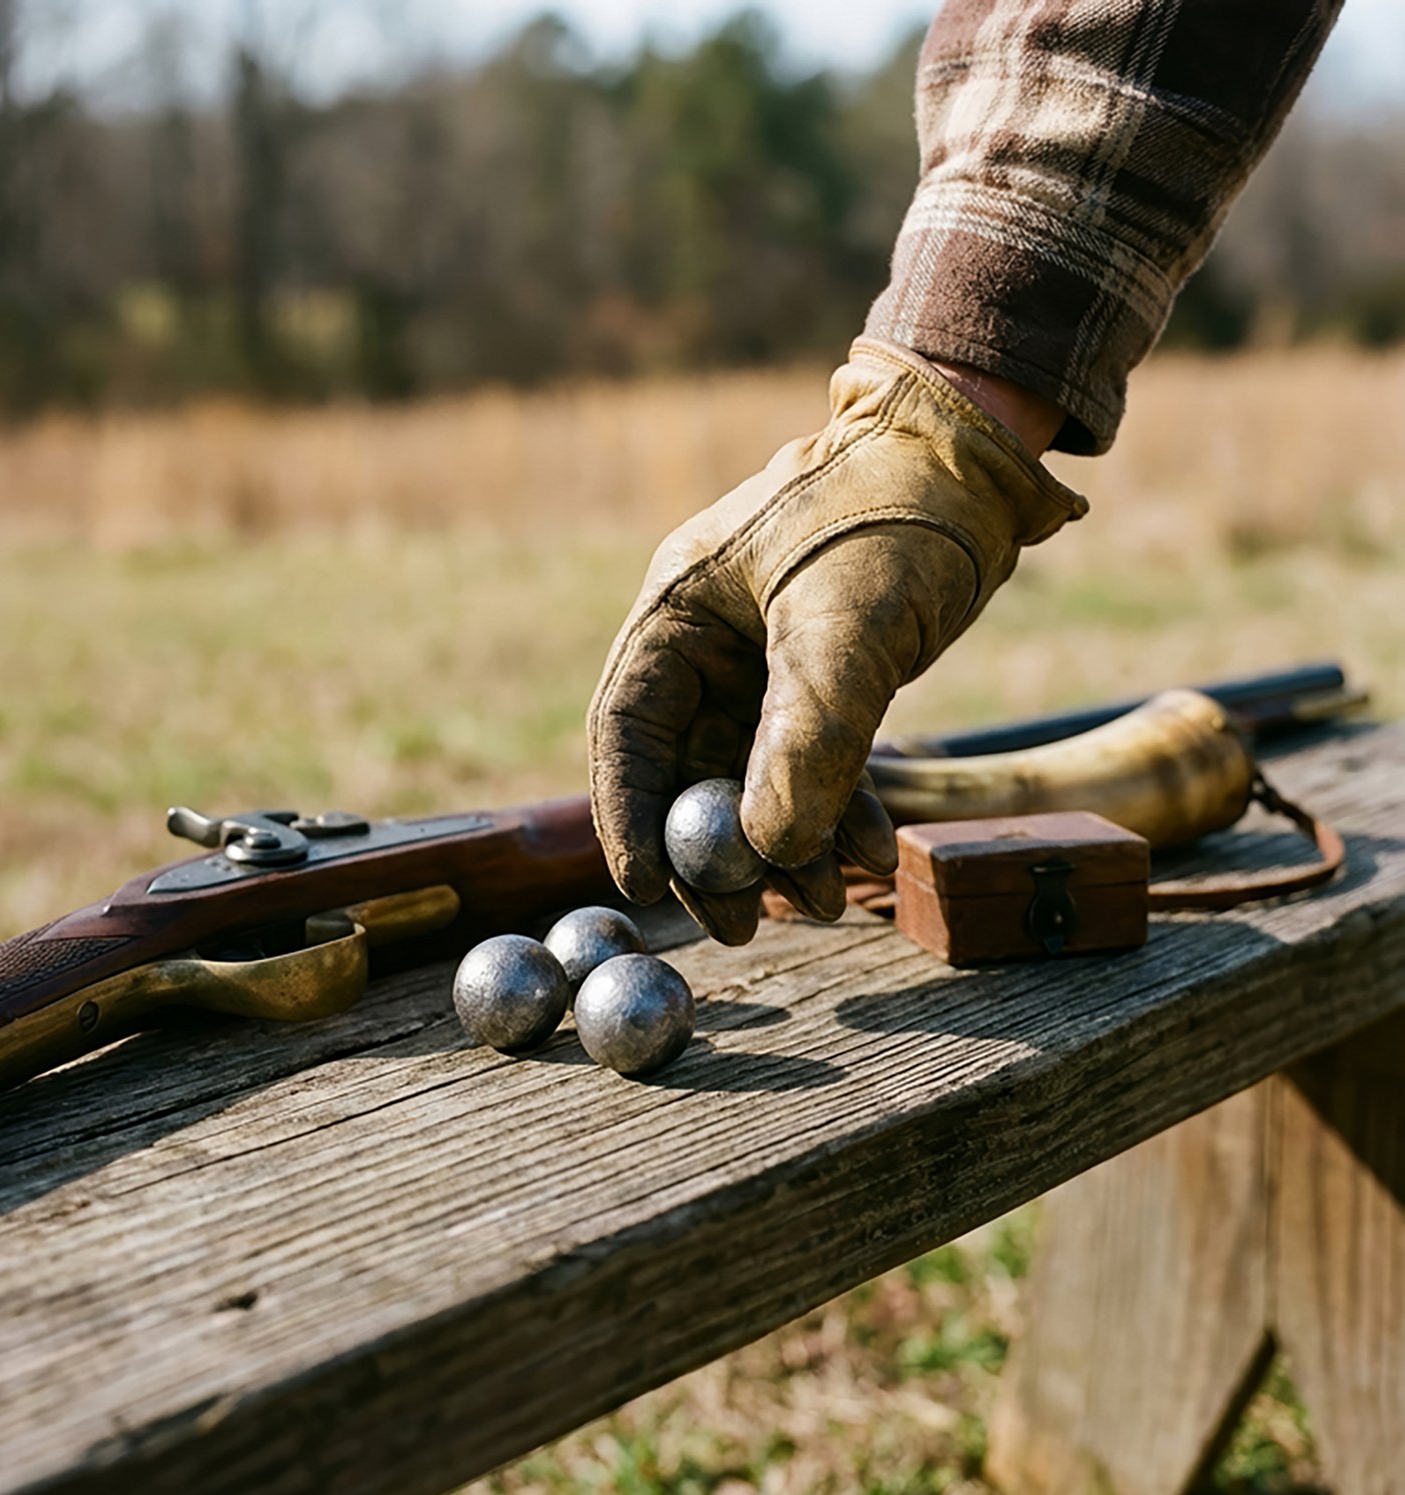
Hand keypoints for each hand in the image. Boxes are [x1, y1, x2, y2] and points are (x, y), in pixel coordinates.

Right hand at [587, 341, 1086, 942]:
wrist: (976, 459)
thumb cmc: (895, 510)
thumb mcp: (846, 621)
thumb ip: (808, 735)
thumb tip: (770, 848)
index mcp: (678, 609)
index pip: (628, 728)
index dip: (630, 814)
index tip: (646, 888)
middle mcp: (708, 642)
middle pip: (686, 767)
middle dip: (712, 850)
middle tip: (742, 923)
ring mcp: (764, 663)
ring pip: (752, 776)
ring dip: (781, 844)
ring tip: (820, 902)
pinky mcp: (820, 679)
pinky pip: (811, 763)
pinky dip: (831, 812)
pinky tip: (864, 854)